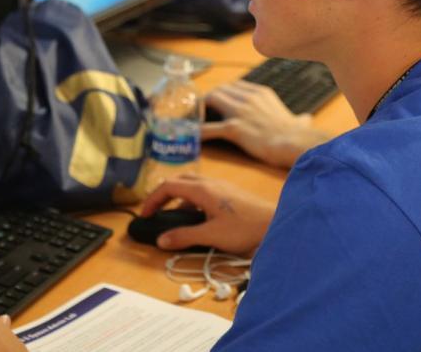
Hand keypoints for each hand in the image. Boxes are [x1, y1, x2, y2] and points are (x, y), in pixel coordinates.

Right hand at [140, 174, 274, 253]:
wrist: (275, 223)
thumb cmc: (245, 228)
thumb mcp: (211, 235)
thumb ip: (184, 236)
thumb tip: (161, 240)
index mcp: (202, 189)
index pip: (168, 185)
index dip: (152, 199)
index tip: (145, 215)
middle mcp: (209, 182)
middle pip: (178, 180)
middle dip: (162, 194)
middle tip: (154, 211)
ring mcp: (220, 185)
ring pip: (190, 184)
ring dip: (177, 196)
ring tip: (172, 216)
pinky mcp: (228, 192)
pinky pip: (202, 190)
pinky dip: (190, 199)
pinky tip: (196, 217)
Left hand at [202, 80, 328, 168]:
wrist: (296, 144)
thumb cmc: (298, 136)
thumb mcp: (298, 121)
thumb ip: (299, 119)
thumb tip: (307, 119)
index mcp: (261, 93)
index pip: (235, 85)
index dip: (224, 92)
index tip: (219, 101)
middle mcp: (248, 98)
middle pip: (220, 88)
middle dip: (210, 98)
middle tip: (203, 110)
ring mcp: (240, 111)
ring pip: (211, 99)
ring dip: (201, 109)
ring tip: (195, 119)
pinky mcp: (234, 128)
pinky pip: (209, 128)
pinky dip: (199, 132)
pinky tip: (194, 137)